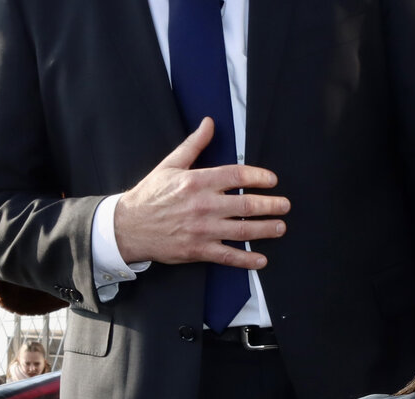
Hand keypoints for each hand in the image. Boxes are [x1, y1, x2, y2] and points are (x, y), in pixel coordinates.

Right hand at [114, 117, 289, 267]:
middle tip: (285, 205)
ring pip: (243, 230)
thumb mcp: (170, 165)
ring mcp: (203, 230)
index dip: (259, 177)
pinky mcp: (199, 250)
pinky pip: (229, 256)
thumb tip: (209, 124)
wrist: (129, 226)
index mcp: (197, 181)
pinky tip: (262, 259)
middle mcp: (203, 205)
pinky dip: (247, 259)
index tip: (272, 181)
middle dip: (271, 205)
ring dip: (266, 230)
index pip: (236, 175)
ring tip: (280, 227)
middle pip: (246, 204)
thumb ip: (194, 145)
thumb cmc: (151, 195)